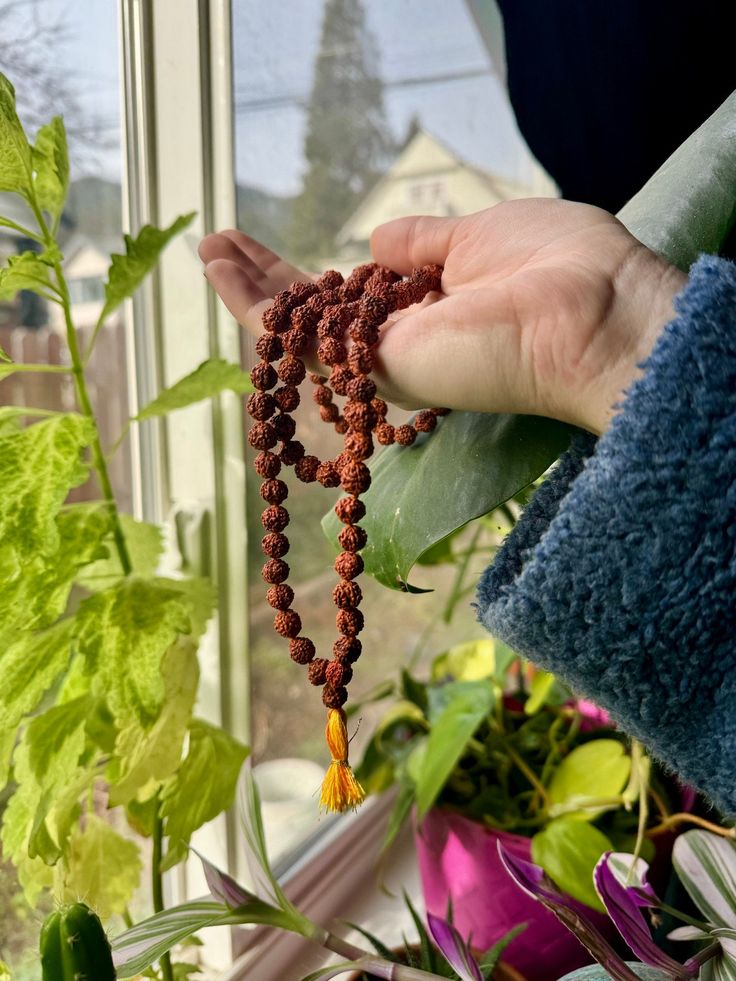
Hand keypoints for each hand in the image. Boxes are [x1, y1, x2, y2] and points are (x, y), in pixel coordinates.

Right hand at [200, 199, 685, 433]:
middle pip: (319, 315)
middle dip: (268, 281)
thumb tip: (374, 240)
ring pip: (302, 332)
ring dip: (250, 292)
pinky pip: (306, 340)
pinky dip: (258, 308)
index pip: (354, 291)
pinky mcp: (378, 370)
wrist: (591, 312)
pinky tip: (221, 274)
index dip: (312, 270)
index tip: (272, 246)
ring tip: (207, 252)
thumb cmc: (554, 265)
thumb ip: (420, 242)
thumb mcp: (475, 234)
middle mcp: (402, 340)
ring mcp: (387, 361)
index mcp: (430, 306)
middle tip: (219, 247)